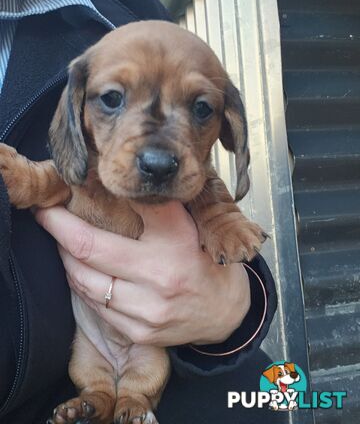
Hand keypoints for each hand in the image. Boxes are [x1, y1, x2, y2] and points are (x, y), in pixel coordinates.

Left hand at [35, 202, 250, 346]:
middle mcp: (159, 277)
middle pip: (87, 251)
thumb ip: (155, 205)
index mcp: (174, 242)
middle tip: (47, 218)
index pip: (115, 220)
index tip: (53, 201)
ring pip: (84, 282)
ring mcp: (147, 310)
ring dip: (67, 259)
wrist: (225, 310)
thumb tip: (117, 184)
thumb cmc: (205, 260)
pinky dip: (83, 286)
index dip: (72, 214)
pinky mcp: (139, 332)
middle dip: (58, 231)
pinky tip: (83, 273)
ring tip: (64, 244)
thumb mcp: (189, 224)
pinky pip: (96, 307)